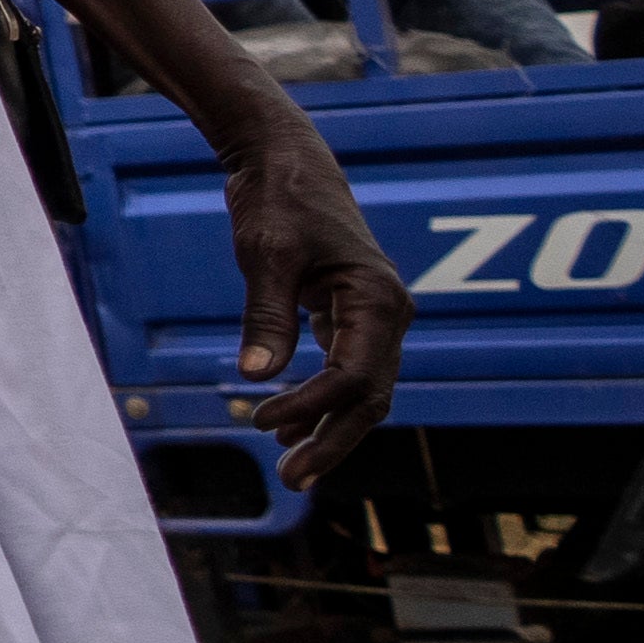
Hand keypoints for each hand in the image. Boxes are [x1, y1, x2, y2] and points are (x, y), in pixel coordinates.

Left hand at [212, 113, 408, 491]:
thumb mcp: (265, 254)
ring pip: (363, 390)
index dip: (311, 406)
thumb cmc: (280, 201)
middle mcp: (388, 312)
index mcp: (377, 298)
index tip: (260, 420)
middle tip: (292, 479)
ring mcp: (374, 316)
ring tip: (291, 467)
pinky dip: (322, 401)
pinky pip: (347, 370)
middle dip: (333, 440)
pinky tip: (292, 428)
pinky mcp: (352, 315)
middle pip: (370, 396)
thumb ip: (266, 315)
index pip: (354, 375)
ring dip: (329, 428)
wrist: (287, 163)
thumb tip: (255, 376)